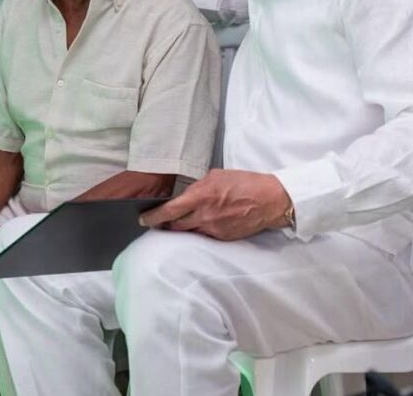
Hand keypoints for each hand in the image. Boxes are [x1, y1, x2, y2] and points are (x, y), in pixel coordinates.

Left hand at [139, 169, 290, 240]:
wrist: (269, 200)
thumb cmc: (244, 183)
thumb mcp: (217, 176)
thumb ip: (199, 186)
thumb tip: (187, 194)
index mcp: (201, 196)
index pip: (170, 210)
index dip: (153, 217)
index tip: (143, 219)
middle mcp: (204, 215)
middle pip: (175, 225)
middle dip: (164, 224)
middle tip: (156, 222)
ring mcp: (214, 228)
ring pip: (190, 231)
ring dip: (183, 227)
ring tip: (179, 221)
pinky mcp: (223, 237)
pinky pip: (205, 234)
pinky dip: (200, 229)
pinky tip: (205, 221)